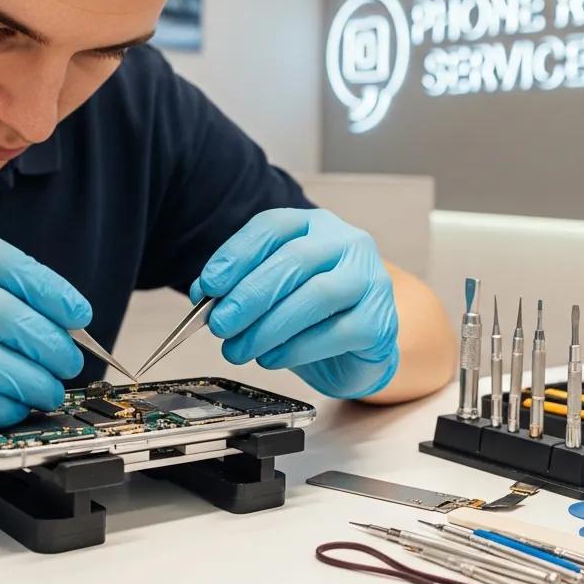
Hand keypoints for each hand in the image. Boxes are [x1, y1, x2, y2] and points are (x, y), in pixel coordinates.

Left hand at [189, 208, 398, 398]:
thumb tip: (204, 297)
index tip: (208, 285)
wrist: (358, 349)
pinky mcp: (379, 321)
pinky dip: (295, 348)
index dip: (236, 254)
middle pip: (294, 259)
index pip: (273, 226)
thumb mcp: (272, 292)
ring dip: (269, 326)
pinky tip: (271, 358)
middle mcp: (347, 243)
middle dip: (250, 294)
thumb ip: (241, 287)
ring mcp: (370, 279)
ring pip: (316, 295)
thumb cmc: (311, 315)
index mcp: (315, 225)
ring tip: (239, 348)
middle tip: (220, 324)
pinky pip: (334, 333)